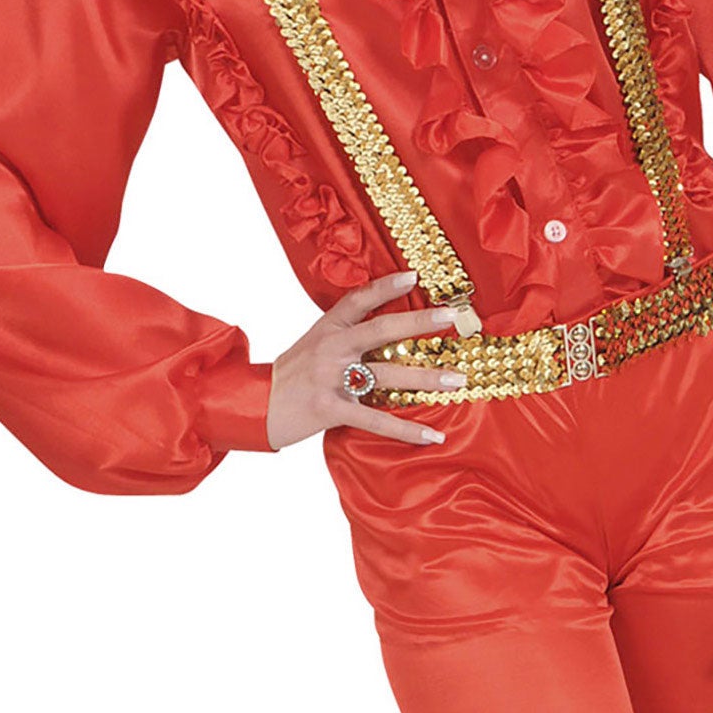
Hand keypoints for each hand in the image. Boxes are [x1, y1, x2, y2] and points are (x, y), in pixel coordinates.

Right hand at [265, 270, 467, 449]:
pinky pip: (376, 419)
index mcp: (328, 327)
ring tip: (457, 379)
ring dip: (426, 378)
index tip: (414, 276)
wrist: (255, 405)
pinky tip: (432, 435)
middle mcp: (332, 347)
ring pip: (388, 374)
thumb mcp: (314, 343)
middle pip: (382, 329)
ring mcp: (331, 378)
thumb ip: (346, 334)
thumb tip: (389, 329)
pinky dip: (406, 430)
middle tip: (453, 318)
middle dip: (420, 323)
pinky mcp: (331, 409)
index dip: (386, 286)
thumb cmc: (292, 374)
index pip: (359, 299)